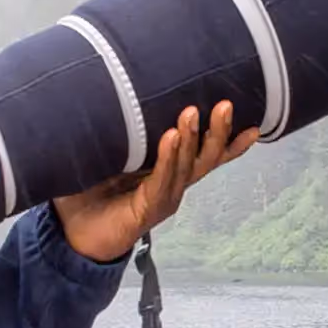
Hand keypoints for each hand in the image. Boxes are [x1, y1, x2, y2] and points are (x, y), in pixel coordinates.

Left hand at [54, 102, 256, 262]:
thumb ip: (118, 131)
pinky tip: (172, 137)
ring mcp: (163, 198)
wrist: (73, 235)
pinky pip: (161, 180)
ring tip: (192, 113)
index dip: (229, 142)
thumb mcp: (106, 156)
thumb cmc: (89, 194)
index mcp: (168, 172)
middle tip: (225, 105)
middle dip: (218, 133)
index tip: (254, 125)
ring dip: (192, 139)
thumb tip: (113, 91)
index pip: (205, 154)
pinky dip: (168, 158)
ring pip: (188, 168)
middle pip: (205, 159)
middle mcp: (172, 185)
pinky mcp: (148, 209)